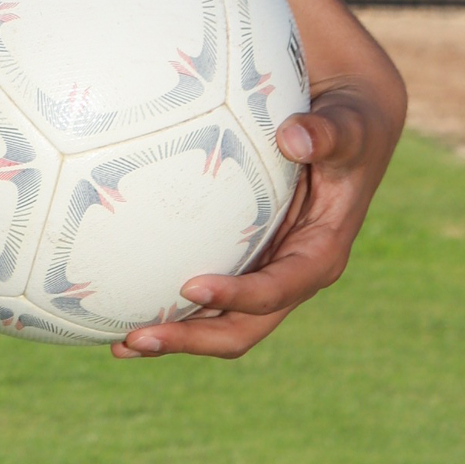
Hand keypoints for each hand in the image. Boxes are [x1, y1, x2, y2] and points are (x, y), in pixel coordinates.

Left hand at [110, 66, 405, 359]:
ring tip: (117, 342)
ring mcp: (261, 270)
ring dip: (171, 333)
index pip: (278, 289)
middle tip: (136, 338)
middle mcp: (289, 275)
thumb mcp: (347, 127)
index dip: (238, 296)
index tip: (191, 286)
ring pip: (215, 319)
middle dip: (191, 338)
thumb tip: (294, 138)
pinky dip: (164, 299)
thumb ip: (326, 134)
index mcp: (319, 255)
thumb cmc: (347, 123)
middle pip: (241, 326)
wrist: (343, 122)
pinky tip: (118, 301)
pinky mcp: (240, 258)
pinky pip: (201, 289)